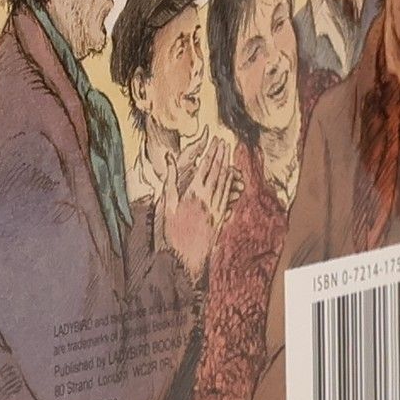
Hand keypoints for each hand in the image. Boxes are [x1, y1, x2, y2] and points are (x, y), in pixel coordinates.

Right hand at [156, 126, 236, 278]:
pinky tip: (231, 178)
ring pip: (225, 182)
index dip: (211, 152)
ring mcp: (217, 208)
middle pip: (218, 171)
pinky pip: (227, 196)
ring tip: (228, 155)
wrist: (184, 259)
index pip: (206, 166)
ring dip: (227, 166)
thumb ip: (170, 181)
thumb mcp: (167, 205)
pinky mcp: (221, 218)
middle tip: (224, 142)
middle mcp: (208, 198)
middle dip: (221, 155)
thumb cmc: (171, 233)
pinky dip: (230, 184)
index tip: (216, 140)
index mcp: (194, 193)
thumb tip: (170, 159)